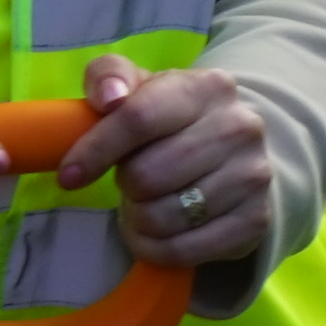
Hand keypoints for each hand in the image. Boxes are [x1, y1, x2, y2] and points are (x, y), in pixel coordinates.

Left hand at [57, 55, 279, 271]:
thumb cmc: (173, 119)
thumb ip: (110, 75)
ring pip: (163, 217)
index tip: (69, 176)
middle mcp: (240, 128)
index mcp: (208, 87)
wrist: (240, 151)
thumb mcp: (142, 86)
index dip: (96, 150)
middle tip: (132, 182)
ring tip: (146, 205)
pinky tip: (158, 233)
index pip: (138, 118)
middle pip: (147, 176)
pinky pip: (183, 250)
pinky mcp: (256, 220)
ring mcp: (254, 176)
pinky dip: (156, 248)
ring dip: (139, 218)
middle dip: (126, 185)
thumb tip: (108, 97)